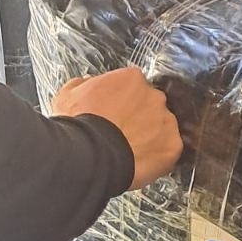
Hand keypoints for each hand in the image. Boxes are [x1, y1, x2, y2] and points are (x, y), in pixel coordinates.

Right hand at [52, 67, 181, 190]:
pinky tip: (139, 162)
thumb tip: (86, 83)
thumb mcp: (68, 95)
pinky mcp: (173, 146)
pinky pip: (168, 150)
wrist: (89, 155)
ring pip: (162, 127)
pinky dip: (157, 156)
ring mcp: (166, 121)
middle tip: (122, 133)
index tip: (115, 113)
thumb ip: (82, 85)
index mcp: (131, 79)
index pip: (132, 86)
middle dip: (139, 117)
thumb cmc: (79, 125)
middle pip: (151, 104)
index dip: (122, 101)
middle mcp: (154, 95)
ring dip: (150, 136)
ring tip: (130, 151)